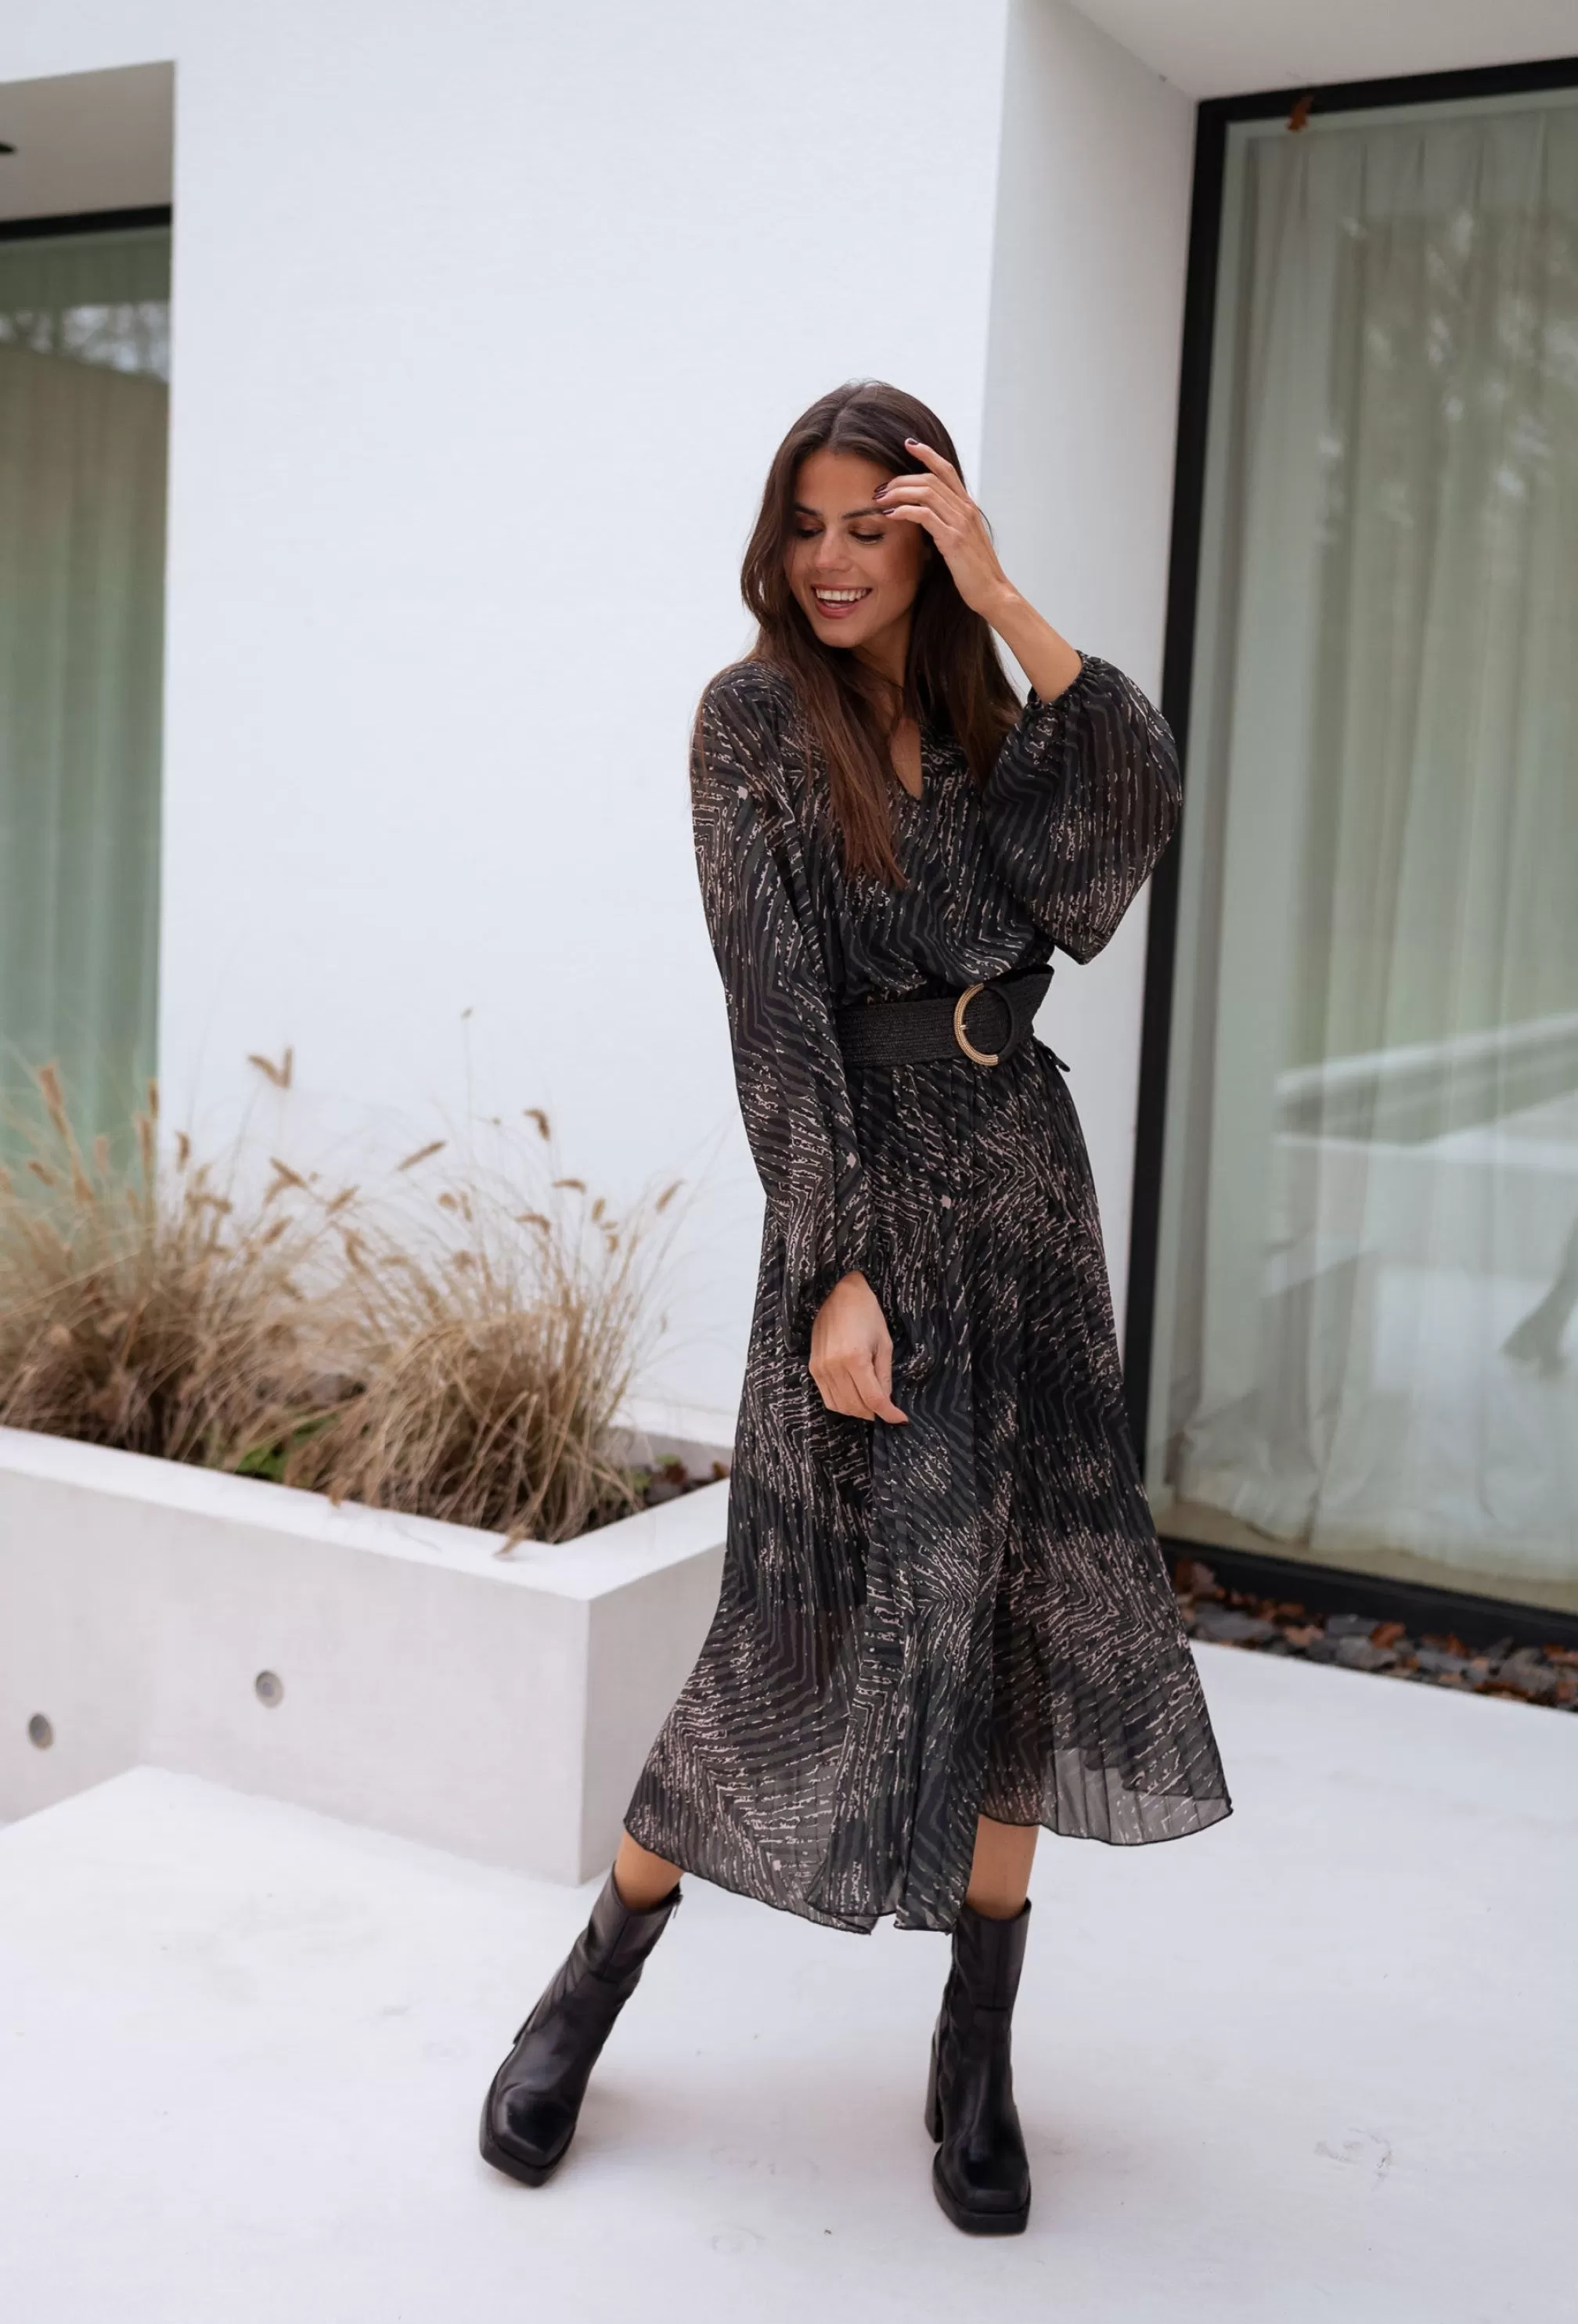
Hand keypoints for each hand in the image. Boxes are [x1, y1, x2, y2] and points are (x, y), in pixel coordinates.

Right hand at [809, 1271, 908, 1423]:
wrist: (837, 1293)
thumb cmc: (866, 1313)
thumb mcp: (884, 1343)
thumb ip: (884, 1375)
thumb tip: (886, 1401)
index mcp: (855, 1358)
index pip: (873, 1399)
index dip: (889, 1414)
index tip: (900, 1419)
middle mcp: (834, 1366)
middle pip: (856, 1406)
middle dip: (874, 1413)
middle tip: (886, 1409)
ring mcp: (820, 1368)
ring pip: (840, 1406)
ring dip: (858, 1411)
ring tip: (870, 1403)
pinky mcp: (813, 1368)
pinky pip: (827, 1398)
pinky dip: (843, 1404)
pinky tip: (854, 1396)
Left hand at [878, 439, 1083, 702]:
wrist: (993, 592)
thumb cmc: (975, 571)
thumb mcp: (961, 541)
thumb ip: (947, 524)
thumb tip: (924, 517)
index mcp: (968, 507)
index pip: (946, 470)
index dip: (928, 453)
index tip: (909, 444)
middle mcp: (965, 509)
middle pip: (930, 478)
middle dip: (901, 478)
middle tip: (880, 488)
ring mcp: (960, 523)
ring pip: (925, 492)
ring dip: (898, 493)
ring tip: (879, 500)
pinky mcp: (953, 540)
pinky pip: (924, 515)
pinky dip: (904, 511)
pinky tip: (890, 516)